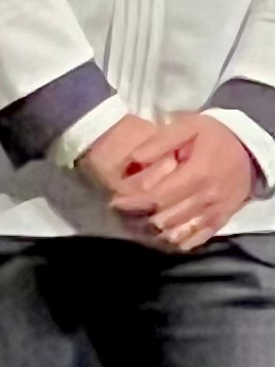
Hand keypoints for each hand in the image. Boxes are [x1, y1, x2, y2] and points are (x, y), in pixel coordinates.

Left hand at [93, 111, 258, 254]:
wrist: (250, 150)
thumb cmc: (215, 136)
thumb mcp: (188, 126)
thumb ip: (160, 141)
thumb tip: (134, 157)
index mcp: (196, 174)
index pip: (158, 195)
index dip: (134, 200)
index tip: (115, 201)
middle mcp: (206, 197)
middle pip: (166, 215)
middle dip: (141, 215)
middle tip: (121, 213)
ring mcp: (216, 211)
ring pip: (180, 229)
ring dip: (158, 230)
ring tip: (138, 225)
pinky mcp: (222, 219)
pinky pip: (200, 237)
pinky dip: (182, 240)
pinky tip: (167, 239)